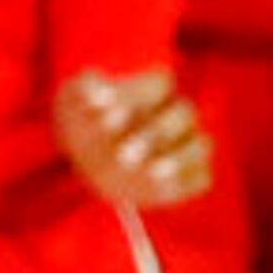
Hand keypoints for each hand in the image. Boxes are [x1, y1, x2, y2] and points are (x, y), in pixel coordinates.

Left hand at [55, 68, 210, 208]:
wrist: (84, 154)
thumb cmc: (83, 118)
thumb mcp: (72, 101)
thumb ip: (83, 93)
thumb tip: (97, 95)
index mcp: (153, 87)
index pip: (160, 84)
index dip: (136, 98)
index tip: (109, 117)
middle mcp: (176, 113)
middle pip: (183, 115)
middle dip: (155, 135)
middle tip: (123, 156)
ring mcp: (186, 143)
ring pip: (200, 146)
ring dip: (179, 160)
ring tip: (152, 173)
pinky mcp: (191, 174)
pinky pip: (201, 177)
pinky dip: (185, 182)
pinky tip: (160, 188)